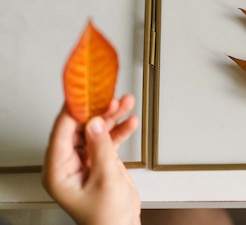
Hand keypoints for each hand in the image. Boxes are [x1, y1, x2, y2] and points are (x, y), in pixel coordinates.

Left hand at [42, 94, 140, 224]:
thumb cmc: (105, 218)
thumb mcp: (105, 179)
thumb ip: (100, 148)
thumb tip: (94, 123)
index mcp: (58, 170)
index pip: (62, 130)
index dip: (74, 109)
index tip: (84, 92)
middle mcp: (68, 162)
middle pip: (80, 127)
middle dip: (98, 110)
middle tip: (111, 96)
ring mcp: (84, 160)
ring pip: (96, 130)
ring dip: (112, 116)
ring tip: (125, 103)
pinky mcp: (99, 160)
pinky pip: (107, 138)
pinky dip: (119, 129)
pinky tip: (130, 121)